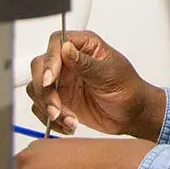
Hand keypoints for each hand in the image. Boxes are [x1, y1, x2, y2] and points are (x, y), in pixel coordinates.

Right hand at [26, 30, 165, 138]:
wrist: (132, 114)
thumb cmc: (128, 89)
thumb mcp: (110, 74)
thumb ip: (86, 63)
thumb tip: (66, 49)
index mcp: (84, 46)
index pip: (57, 43)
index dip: (50, 61)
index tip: (50, 80)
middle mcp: (68, 61)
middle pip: (40, 67)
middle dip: (44, 90)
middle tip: (57, 108)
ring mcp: (61, 81)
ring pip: (36, 89)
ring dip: (47, 107)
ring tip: (68, 120)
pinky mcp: (59, 100)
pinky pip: (41, 108)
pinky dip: (50, 119)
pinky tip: (69, 125)